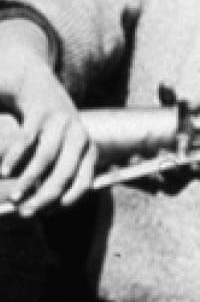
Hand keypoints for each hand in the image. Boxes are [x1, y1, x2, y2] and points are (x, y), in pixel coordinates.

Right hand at [0, 51, 96, 215]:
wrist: (38, 87)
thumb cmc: (49, 129)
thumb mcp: (61, 149)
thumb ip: (55, 173)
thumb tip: (41, 207)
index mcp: (88, 148)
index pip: (84, 181)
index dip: (66, 201)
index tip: (47, 214)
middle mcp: (80, 135)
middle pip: (64, 174)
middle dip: (44, 197)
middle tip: (25, 212)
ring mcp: (62, 123)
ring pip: (45, 159)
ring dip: (27, 181)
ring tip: (13, 196)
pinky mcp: (41, 113)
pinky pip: (27, 141)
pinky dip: (15, 158)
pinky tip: (5, 171)